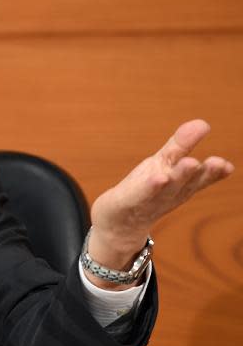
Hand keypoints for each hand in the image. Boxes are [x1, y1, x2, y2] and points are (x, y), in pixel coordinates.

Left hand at [87, 120, 233, 284]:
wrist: (119, 222)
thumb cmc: (146, 189)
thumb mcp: (164, 163)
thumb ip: (181, 144)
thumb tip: (203, 123)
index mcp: (181, 184)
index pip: (200, 177)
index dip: (213, 173)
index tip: (225, 166)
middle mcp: (169, 193)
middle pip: (186, 182)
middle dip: (200, 173)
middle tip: (215, 162)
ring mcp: (149, 198)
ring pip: (167, 188)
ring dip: (179, 176)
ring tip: (191, 163)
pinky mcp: (128, 200)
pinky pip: (140, 194)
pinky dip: (150, 187)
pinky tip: (159, 177)